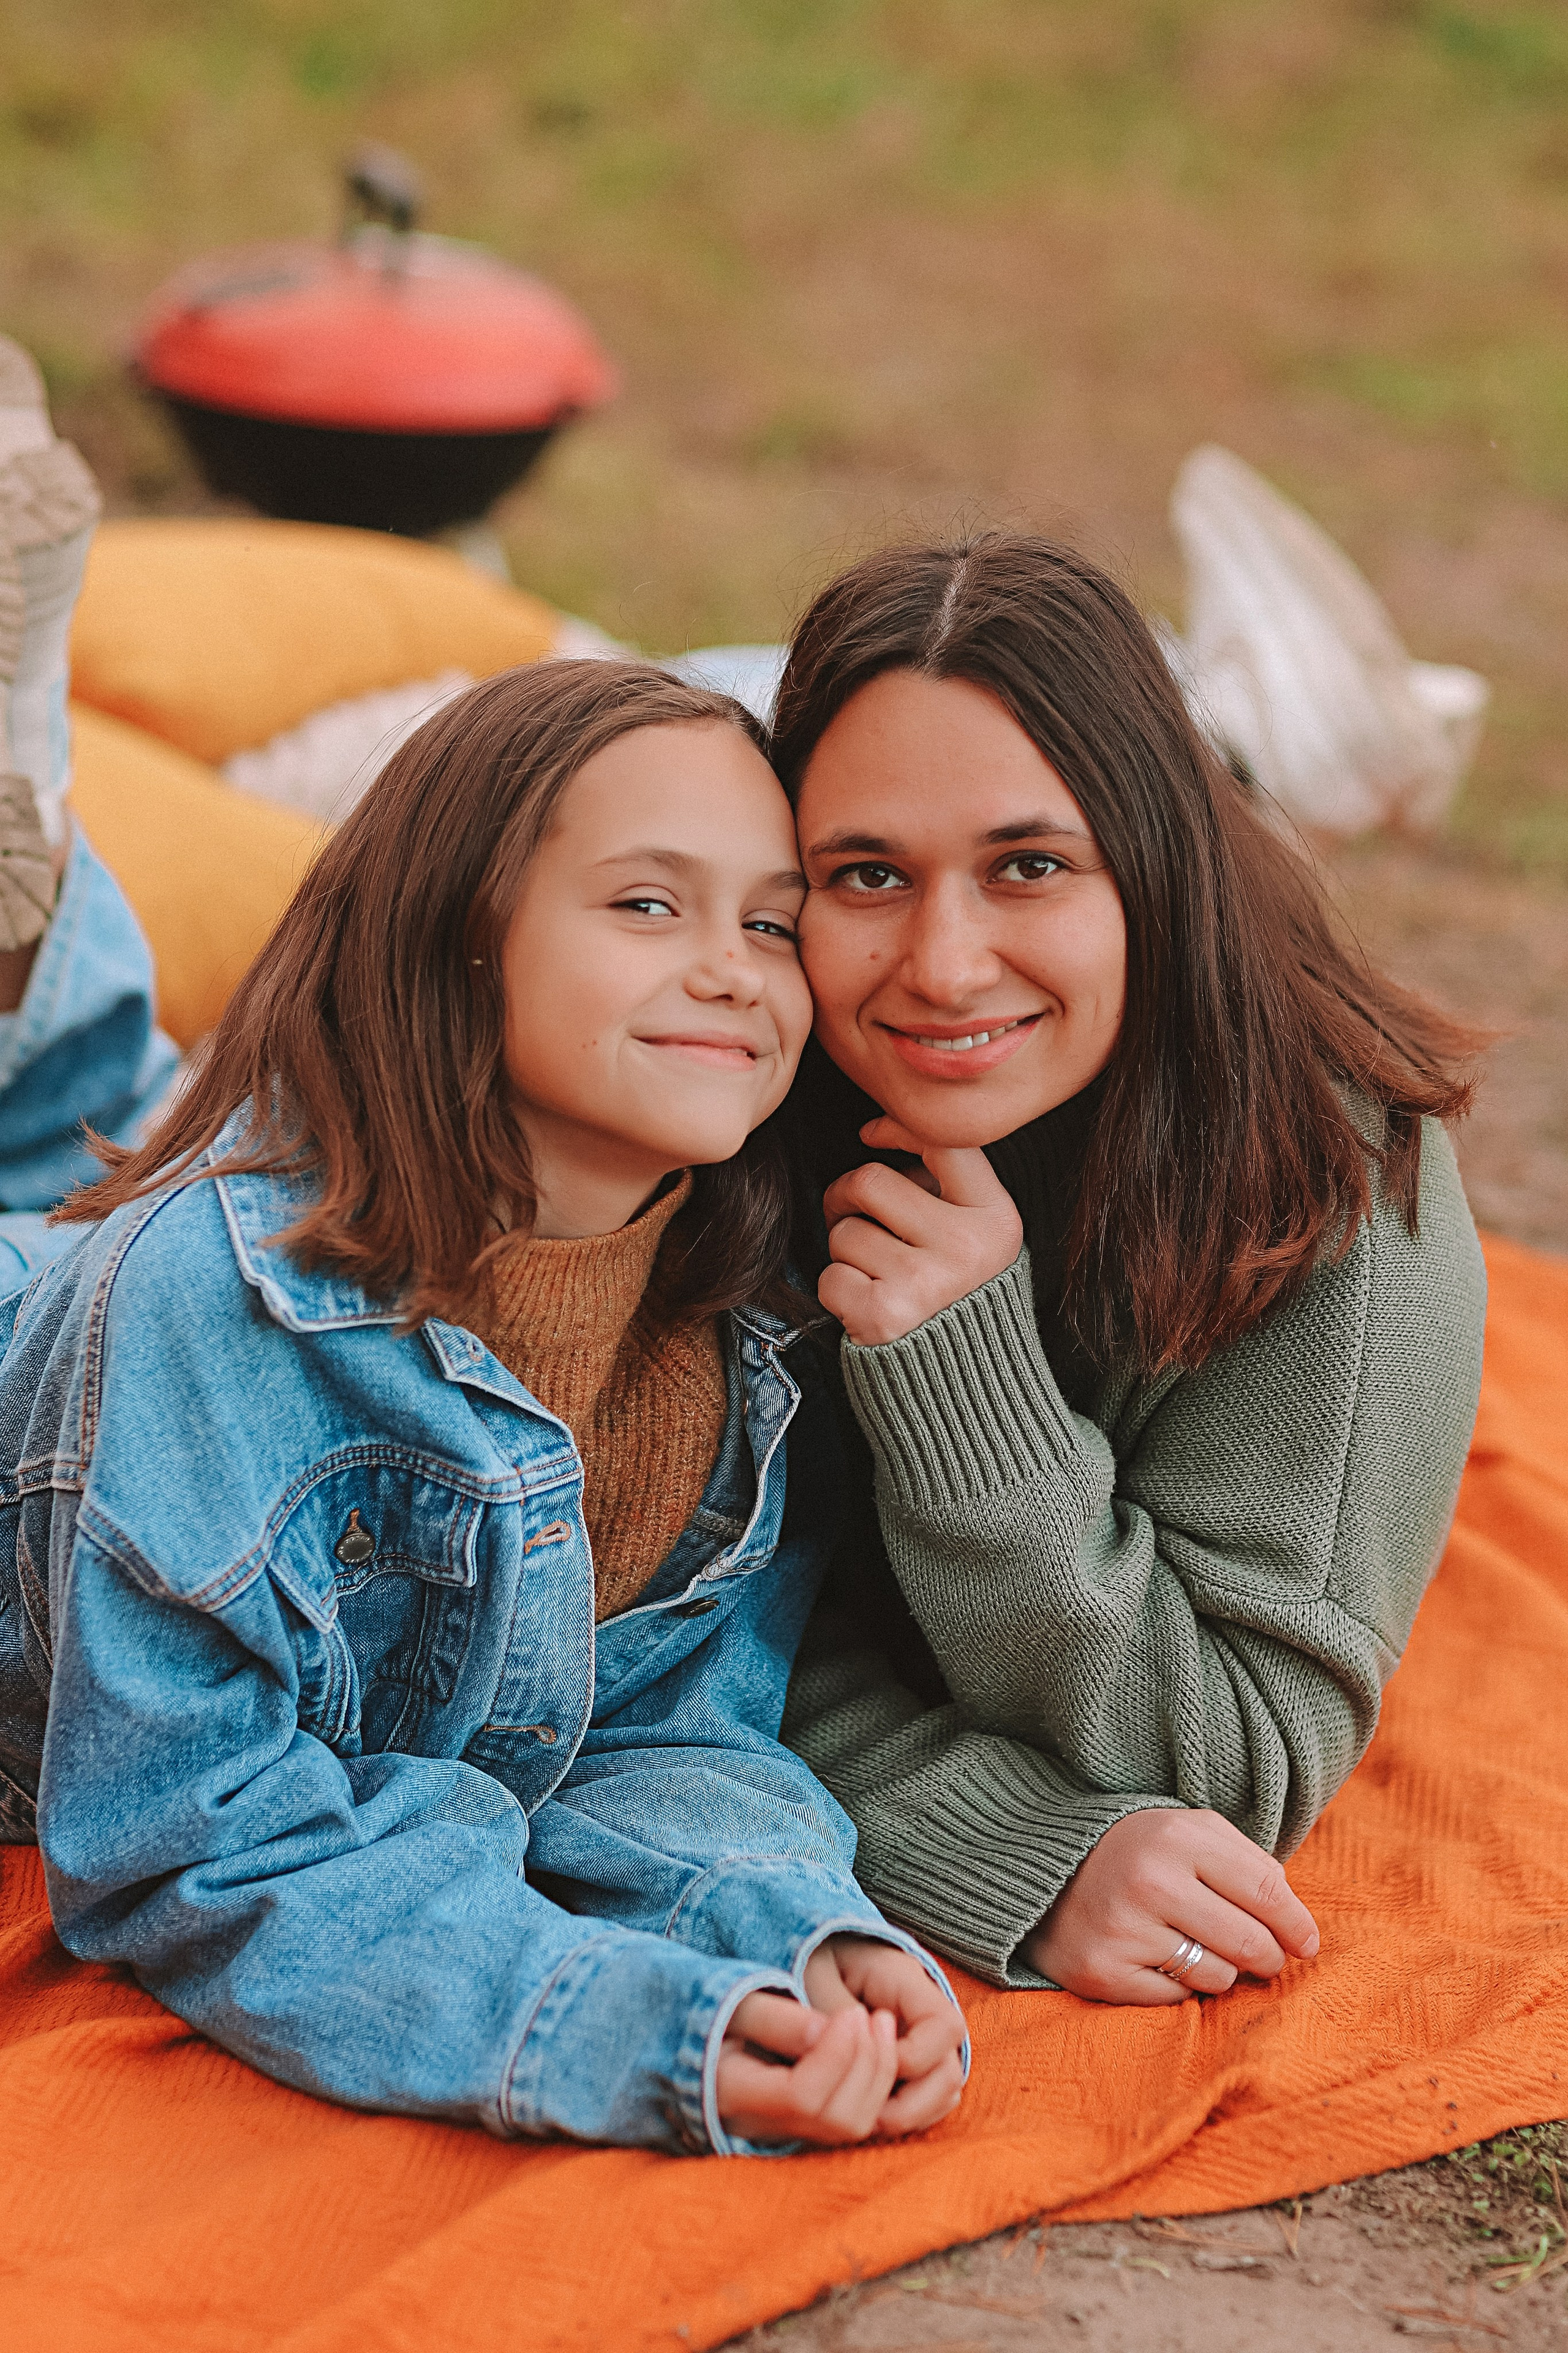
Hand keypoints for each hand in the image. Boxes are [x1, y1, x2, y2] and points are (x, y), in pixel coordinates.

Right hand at [715, 1989, 898, 2145]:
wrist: (689, 2042)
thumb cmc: (709, 2012)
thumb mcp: (733, 2003)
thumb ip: (775, 2019)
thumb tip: (827, 2030)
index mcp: (731, 2095)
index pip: (801, 2096)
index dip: (836, 2056)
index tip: (851, 2012)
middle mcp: (759, 2127)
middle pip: (834, 2118)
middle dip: (865, 2063)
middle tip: (872, 2014)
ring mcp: (782, 2134)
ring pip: (848, 2127)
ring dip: (877, 2073)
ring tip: (880, 2022)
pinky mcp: (802, 2129)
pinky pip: (850, 2121)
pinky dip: (873, 2084)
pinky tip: (874, 2044)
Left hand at [804, 1934, 966, 2134]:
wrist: (815, 1956)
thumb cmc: (812, 1961)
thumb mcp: (814, 1976)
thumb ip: (832, 2014)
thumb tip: (851, 2058)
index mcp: (907, 1979)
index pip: (944, 2027)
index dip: (913, 2058)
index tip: (866, 2063)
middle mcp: (925, 2013)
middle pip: (950, 2071)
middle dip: (911, 2104)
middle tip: (867, 2114)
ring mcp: (923, 2041)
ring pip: (943, 2094)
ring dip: (907, 2116)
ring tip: (865, 2118)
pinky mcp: (913, 2064)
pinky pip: (927, 2103)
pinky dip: (904, 2117)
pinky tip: (869, 2116)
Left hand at [818, 1117, 1022, 1345]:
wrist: (967, 1386)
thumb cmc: (958, 1297)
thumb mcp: (979, 1238)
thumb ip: (946, 1187)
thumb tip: (877, 1131)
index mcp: (996, 1220)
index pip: (944, 1143)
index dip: (897, 1128)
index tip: (871, 1135)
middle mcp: (966, 1248)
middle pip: (871, 1180)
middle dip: (848, 1195)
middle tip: (855, 1215)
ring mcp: (925, 1283)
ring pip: (845, 1231)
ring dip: (846, 1250)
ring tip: (877, 1274)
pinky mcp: (884, 1316)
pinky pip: (831, 1276)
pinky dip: (839, 1290)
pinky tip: (869, 1305)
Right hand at [1021, 1808, 1320, 2004]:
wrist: (1047, 1871)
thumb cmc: (1137, 1853)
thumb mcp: (1189, 1833)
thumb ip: (1248, 1863)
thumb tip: (1297, 1921)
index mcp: (1178, 1837)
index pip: (1266, 1891)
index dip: (1297, 1924)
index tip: (1308, 1944)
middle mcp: (1151, 1881)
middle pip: (1249, 1942)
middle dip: (1268, 1958)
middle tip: (1263, 1957)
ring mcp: (1124, 1928)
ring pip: (1217, 1978)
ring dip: (1220, 1972)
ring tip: (1195, 1948)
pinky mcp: (1102, 1972)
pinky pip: (1175, 2001)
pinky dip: (1177, 1987)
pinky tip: (1157, 1960)